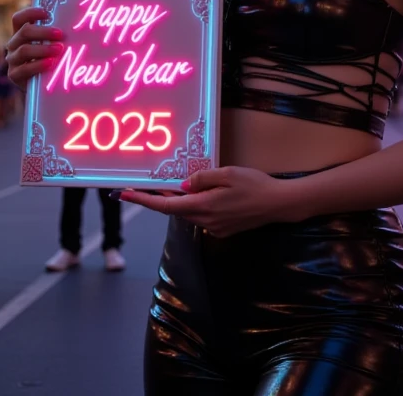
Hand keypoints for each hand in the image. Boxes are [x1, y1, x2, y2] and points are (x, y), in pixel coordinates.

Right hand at [6, 7, 64, 92]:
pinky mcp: (14, 75)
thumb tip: (77, 25)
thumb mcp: (50, 44)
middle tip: (60, 34)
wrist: (40, 85)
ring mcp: (13, 59)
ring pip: (24, 50)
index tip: (47, 13)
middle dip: (44, 31)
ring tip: (59, 49)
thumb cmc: (49, 58)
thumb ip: (55, 35)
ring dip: (43, 49)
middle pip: (24, 32)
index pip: (19, 19)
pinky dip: (39, 65)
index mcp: (20, 33)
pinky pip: (24, 69)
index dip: (31, 13)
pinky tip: (50, 63)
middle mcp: (14, 44)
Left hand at [115, 166, 294, 237]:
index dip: (143, 201)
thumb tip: (182, 185)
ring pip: (189, 213)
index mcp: (204, 206)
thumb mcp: (227, 173)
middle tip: (152, 183)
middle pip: (176, 210)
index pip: (166, 206)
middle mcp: (206, 221)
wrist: (279, 204)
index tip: (124, 194)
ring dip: (181, 201)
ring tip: (178, 185)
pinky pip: (202, 217)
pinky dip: (196, 206)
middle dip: (163, 198)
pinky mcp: (223, 230)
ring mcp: (215, 228)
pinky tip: (204, 194)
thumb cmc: (255, 185)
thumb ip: (202, 178)